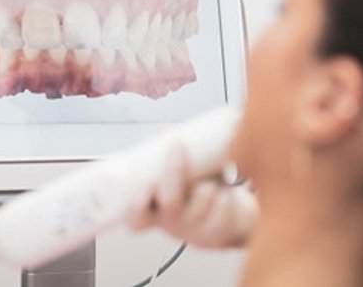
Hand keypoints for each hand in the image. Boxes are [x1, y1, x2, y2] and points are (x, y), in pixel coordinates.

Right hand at [126, 143, 256, 247]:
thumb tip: (166, 131)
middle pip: (170, 203)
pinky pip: (223, 207)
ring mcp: (195, 230)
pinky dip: (226, 195)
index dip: (138, 203)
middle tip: (178, 146)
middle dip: (175, 172)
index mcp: (154, 211)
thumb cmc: (192, 192)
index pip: (137, 216)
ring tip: (212, 178)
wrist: (225, 220)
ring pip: (201, 200)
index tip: (146, 182)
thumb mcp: (177, 176)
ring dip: (207, 184)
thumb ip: (168, 155)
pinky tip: (226, 192)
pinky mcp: (218, 232)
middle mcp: (172, 223)